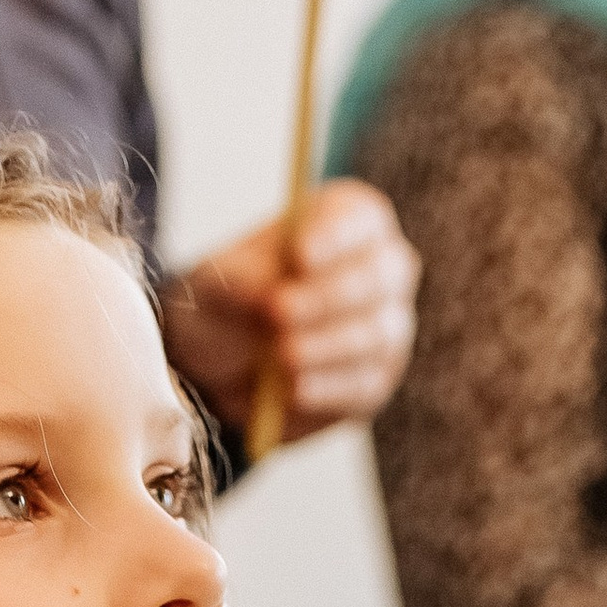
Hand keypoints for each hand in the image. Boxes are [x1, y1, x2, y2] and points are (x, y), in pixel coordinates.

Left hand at [163, 179, 420, 440]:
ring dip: (326, 345)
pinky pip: (364, 382)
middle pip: (381, 275)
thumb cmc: (231, 298)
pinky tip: (295, 388)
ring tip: (281, 355)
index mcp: (348, 222)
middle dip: (328, 296)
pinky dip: (328, 386)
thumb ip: (242, 280)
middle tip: (279, 311)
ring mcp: (387, 325)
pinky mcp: (375, 377)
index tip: (299, 256)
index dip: (336, 237)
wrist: (224, 359)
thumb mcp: (220, 280)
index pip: (362, 219)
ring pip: (376, 334)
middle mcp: (381, 269)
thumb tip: (269, 296)